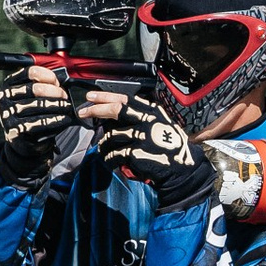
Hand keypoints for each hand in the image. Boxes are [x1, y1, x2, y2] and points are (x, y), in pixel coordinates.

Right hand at [0, 59, 75, 183]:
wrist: (23, 141)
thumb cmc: (30, 114)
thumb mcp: (31, 97)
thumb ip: (41, 85)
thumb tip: (60, 79)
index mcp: (8, 85)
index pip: (30, 72)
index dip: (47, 75)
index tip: (58, 82)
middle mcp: (4, 98)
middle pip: (36, 89)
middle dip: (55, 92)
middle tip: (65, 96)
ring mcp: (8, 114)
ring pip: (39, 105)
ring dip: (57, 106)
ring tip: (67, 107)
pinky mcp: (15, 129)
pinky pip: (39, 122)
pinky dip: (55, 120)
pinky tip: (64, 119)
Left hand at [98, 80, 209, 201]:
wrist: (182, 170)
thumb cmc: (169, 148)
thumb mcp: (161, 125)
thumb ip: (141, 118)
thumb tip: (113, 117)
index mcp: (152, 111)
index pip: (125, 98)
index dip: (106, 96)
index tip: (91, 96)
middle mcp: (147, 120)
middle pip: (115, 110)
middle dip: (96, 110)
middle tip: (83, 112)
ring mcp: (142, 136)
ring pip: (111, 135)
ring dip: (103, 144)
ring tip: (105, 150)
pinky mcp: (136, 152)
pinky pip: (113, 154)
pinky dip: (109, 159)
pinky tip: (111, 162)